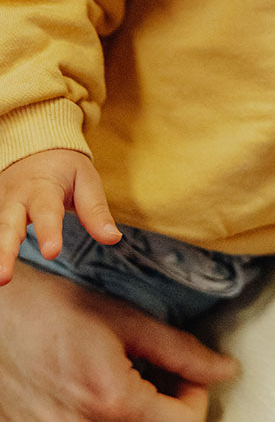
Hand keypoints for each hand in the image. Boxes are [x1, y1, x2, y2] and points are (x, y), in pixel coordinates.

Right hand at [0, 149, 120, 283]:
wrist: (35, 147)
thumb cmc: (64, 168)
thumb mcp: (86, 180)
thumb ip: (95, 211)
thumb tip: (113, 238)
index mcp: (42, 187)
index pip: (47, 211)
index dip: (49, 232)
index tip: (52, 252)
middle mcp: (15, 198)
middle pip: (8, 225)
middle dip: (5, 251)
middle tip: (4, 277)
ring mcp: (0, 206)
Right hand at [0, 262, 237, 419]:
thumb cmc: (55, 310)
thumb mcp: (125, 320)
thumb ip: (179, 350)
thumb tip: (225, 370)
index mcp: (113, 402)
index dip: (197, 398)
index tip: (189, 374)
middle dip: (170, 412)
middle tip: (165, 380)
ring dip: (141, 416)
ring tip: (132, 385)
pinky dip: (107, 419)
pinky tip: (102, 394)